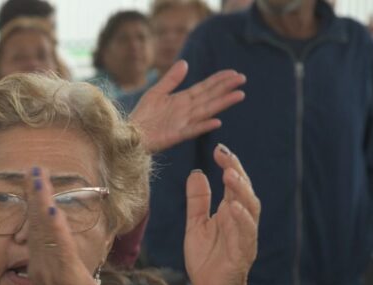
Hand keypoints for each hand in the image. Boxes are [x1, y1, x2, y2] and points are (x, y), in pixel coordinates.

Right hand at [25, 167, 109, 284]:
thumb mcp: (66, 280)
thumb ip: (61, 263)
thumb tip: (63, 251)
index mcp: (42, 262)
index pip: (37, 226)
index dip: (35, 202)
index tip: (35, 179)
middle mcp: (42, 261)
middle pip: (35, 222)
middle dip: (34, 194)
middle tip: (32, 169)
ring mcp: (52, 266)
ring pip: (44, 229)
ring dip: (40, 202)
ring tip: (37, 178)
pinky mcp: (65, 273)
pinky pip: (58, 246)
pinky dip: (52, 227)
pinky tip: (50, 210)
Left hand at [130, 61, 244, 152]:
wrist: (130, 134)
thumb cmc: (142, 116)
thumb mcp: (156, 92)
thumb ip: (171, 79)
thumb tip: (185, 63)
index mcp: (182, 100)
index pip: (205, 88)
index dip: (219, 80)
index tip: (234, 73)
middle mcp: (186, 111)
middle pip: (210, 97)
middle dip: (226, 88)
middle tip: (242, 79)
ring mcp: (183, 123)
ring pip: (206, 111)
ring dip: (222, 103)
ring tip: (239, 95)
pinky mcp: (175, 135)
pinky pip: (192, 130)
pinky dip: (204, 126)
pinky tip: (216, 121)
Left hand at [184, 145, 258, 284]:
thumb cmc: (207, 259)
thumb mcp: (196, 225)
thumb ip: (198, 201)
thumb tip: (197, 173)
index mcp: (230, 212)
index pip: (233, 184)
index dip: (228, 166)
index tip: (219, 149)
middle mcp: (240, 221)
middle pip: (243, 191)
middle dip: (237, 172)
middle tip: (226, 156)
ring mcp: (244, 236)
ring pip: (249, 209)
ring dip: (241, 192)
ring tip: (230, 175)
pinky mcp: (243, 252)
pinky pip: (245, 234)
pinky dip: (241, 220)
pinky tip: (234, 208)